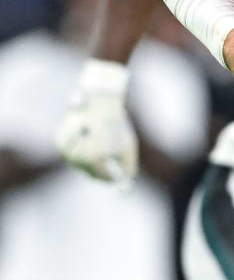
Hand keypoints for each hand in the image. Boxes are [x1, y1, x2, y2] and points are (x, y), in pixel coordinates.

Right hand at [55, 59, 136, 184]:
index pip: (102, 175)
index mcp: (94, 157)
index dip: (110, 178)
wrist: (98, 99)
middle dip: (99, 171)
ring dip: (89, 160)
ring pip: (79, 162)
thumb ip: (128, 166)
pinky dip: (80, 149)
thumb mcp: (128, 145)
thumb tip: (124, 180)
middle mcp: (76, 155)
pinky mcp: (60, 140)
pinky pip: (71, 151)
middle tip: (109, 172)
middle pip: (88, 171)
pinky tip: (88, 139)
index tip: (116, 179)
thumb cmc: (115, 123)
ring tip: (100, 152)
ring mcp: (66, 148)